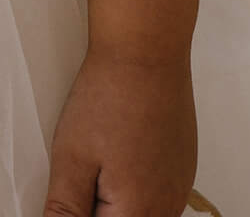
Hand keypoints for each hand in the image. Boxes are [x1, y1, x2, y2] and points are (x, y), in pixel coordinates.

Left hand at [42, 48, 197, 216]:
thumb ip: (65, 210)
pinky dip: (135, 189)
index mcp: (137, 214)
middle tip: (83, 170)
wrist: (146, 50)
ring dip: (116, 201)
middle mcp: (167, 209)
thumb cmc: (108, 96)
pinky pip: (158, 198)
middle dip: (99, 208)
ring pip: (142, 214)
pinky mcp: (183, 169)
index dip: (81, 211)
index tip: (74, 186)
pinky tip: (119, 157)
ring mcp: (180, 188)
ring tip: (100, 159)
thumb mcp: (72, 158)